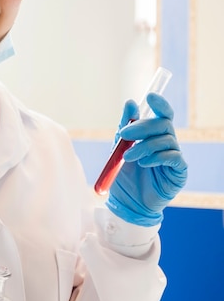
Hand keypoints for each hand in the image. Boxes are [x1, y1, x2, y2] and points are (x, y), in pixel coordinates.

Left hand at [107, 92, 187, 225]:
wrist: (128, 204)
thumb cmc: (125, 176)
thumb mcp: (120, 149)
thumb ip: (126, 127)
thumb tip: (130, 103)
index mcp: (154, 136)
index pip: (163, 115)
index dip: (160, 104)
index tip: (150, 96)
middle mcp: (167, 144)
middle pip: (163, 124)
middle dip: (142, 127)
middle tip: (124, 135)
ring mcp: (175, 157)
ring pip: (166, 140)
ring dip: (144, 146)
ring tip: (128, 157)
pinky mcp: (179, 172)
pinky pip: (173, 158)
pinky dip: (156, 157)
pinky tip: (144, 163)